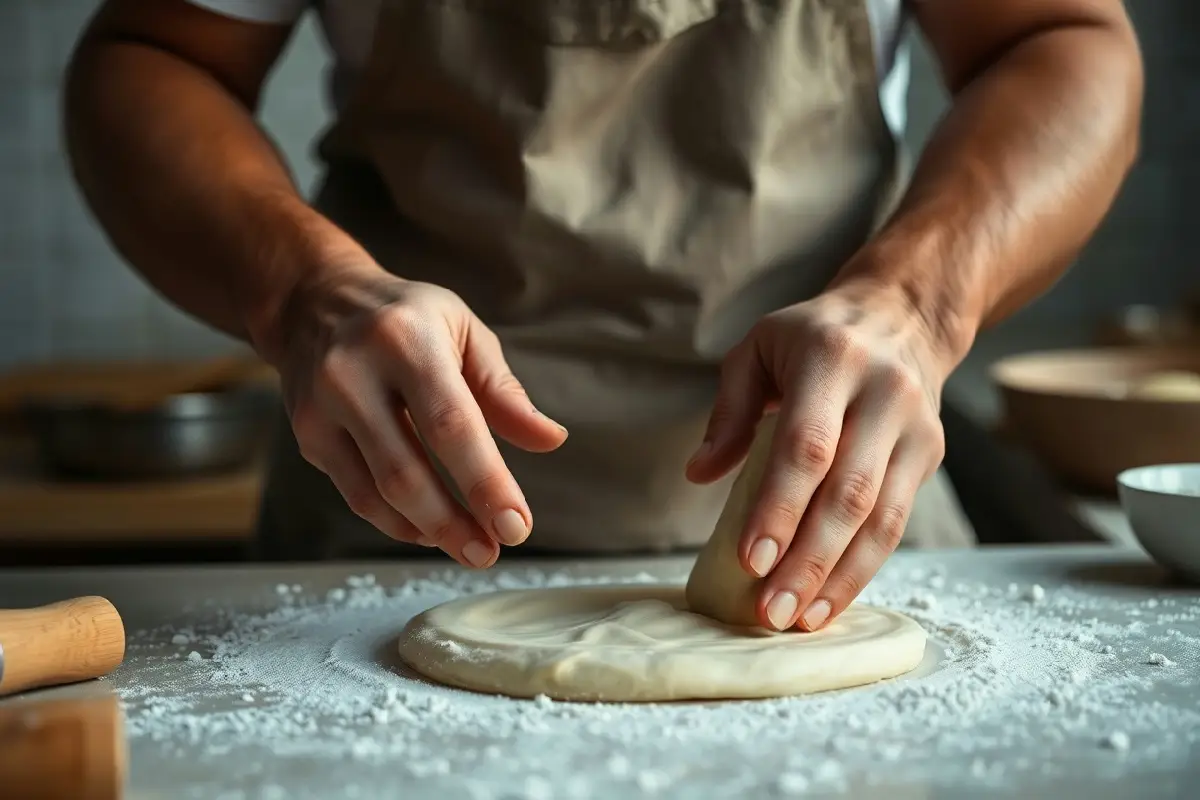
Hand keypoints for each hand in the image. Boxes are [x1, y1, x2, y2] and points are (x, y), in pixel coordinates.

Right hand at [277, 264, 567, 566]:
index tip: (516, 525)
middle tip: (491, 552)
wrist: (313, 300)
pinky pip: (357, 494)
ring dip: (428, 531)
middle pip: (406, 471)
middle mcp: (354, 374)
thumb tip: (550, 440)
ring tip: (471, 548)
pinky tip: (430, 529)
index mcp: (405, 340)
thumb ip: (504, 391)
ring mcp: (321, 408)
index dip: (485, 482)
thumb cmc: (406, 317)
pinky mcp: (307, 436)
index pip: (450, 425)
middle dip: (454, 523)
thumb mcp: (463, 332)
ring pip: (377, 492)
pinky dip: (397, 521)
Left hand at [686, 281, 954, 630]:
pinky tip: (830, 600)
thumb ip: (728, 411)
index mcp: (831, 360)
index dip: (779, 506)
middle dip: (808, 559)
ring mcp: (914, 426)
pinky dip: (862, 568)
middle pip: (847, 491)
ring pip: (881, 517)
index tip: (749, 559)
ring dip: (839, 577)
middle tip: (771, 610)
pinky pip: (897, 523)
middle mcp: (882, 393)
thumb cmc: (812, 337)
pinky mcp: (929, 454)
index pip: (806, 444)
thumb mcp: (758, 350)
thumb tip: (700, 473)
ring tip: (799, 619)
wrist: (902, 315)